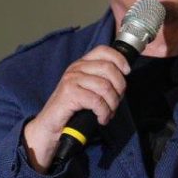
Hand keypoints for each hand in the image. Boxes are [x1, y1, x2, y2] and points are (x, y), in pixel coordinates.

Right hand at [22, 45, 129, 172]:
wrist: (50, 127)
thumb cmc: (71, 111)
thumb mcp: (88, 90)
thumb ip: (102, 81)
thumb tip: (123, 78)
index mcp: (82, 65)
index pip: (103, 50)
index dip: (119, 59)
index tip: (127, 72)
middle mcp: (76, 69)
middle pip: (109, 68)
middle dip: (119, 88)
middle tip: (115, 102)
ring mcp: (71, 80)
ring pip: (105, 86)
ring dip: (112, 104)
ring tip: (107, 113)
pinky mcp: (69, 93)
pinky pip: (97, 101)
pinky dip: (104, 113)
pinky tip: (101, 119)